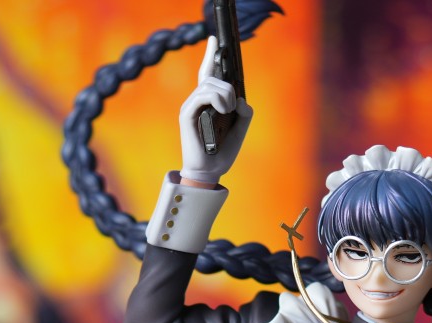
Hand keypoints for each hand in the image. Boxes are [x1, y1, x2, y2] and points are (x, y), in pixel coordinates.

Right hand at [179, 37, 252, 186]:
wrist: (209, 173)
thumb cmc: (221, 153)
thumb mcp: (240, 130)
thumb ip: (244, 114)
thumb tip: (242, 101)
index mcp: (208, 103)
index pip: (207, 72)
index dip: (211, 55)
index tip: (215, 39)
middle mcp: (197, 101)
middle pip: (211, 75)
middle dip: (228, 86)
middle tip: (233, 107)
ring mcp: (191, 106)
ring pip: (208, 83)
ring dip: (225, 94)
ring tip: (228, 110)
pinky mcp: (187, 114)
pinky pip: (201, 94)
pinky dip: (216, 99)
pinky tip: (222, 110)